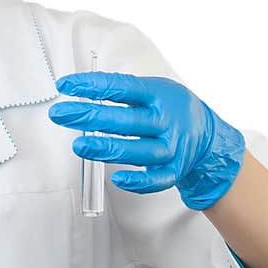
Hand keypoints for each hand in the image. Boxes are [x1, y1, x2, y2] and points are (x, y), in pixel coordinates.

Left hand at [47, 72, 244, 210]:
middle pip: (127, 120)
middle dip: (90, 117)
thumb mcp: (151, 89)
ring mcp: (172, 147)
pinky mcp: (174, 170)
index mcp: (158, 94)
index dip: (93, 86)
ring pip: (138, 150)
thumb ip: (120, 90)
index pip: (122, 87)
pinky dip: (139, 182)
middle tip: (60, 114)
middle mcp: (165, 120)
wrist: (207, 136)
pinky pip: (157, 179)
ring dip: (107, 149)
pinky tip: (117, 179)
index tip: (65, 86)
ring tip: (79, 147)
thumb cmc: (168, 109)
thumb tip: (77, 88)